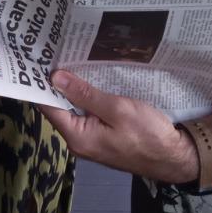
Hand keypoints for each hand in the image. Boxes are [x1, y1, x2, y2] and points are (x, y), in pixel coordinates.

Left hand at [38, 70, 195, 182]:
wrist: (174, 158)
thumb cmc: (147, 134)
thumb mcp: (117, 109)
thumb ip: (85, 94)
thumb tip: (55, 78)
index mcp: (77, 136)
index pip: (48, 107)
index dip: (41, 84)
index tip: (38, 61)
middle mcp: (78, 141)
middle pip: (59, 109)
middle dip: (56, 84)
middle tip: (54, 54)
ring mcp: (90, 141)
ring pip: (74, 111)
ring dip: (73, 90)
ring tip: (69, 61)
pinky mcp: (102, 138)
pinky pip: (87, 116)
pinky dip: (86, 100)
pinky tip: (89, 81)